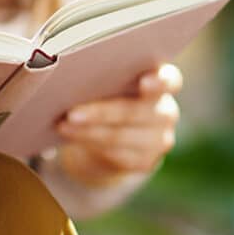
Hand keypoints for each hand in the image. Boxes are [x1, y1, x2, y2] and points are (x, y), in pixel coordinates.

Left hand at [56, 63, 181, 186]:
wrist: (115, 135)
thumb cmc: (110, 96)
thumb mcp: (113, 83)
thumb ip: (106, 75)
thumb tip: (69, 72)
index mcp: (164, 83)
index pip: (170, 81)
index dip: (159, 82)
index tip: (144, 83)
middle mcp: (166, 112)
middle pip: (135, 111)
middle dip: (101, 112)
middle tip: (71, 113)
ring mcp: (159, 140)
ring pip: (120, 136)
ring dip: (88, 131)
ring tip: (63, 126)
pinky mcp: (146, 162)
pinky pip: (115, 155)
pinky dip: (90, 144)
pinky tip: (72, 137)